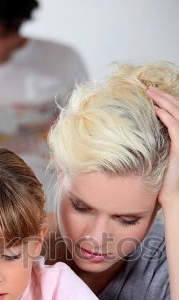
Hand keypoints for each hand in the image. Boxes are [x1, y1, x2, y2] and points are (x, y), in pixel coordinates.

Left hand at [147, 86, 178, 206]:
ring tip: (150, 94)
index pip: (176, 113)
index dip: (165, 101)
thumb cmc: (163, 181)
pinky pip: (175, 128)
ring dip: (163, 102)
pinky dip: (166, 117)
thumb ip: (154, 143)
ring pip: (177, 114)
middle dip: (163, 96)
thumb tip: (138, 134)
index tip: (151, 95)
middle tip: (149, 88)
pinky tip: (156, 111)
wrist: (172, 197)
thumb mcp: (158, 157)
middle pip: (177, 109)